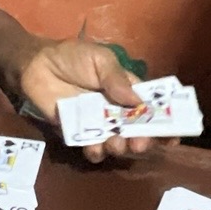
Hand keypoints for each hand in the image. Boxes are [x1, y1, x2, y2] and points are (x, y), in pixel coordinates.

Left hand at [19, 39, 152, 163]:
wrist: (36, 65)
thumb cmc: (71, 57)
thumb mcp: (100, 59)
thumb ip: (117, 79)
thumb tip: (138, 101)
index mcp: (127, 91)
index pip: (152, 109)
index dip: (165, 123)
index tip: (173, 136)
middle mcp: (116, 111)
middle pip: (138, 132)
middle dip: (144, 140)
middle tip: (140, 143)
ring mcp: (98, 125)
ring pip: (118, 144)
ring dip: (121, 148)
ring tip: (116, 144)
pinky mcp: (78, 135)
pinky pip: (92, 150)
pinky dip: (96, 152)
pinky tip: (94, 146)